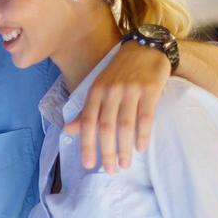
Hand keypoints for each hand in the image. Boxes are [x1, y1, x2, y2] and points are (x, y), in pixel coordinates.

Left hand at [63, 41, 169, 172]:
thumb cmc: (121, 71)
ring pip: (125, 124)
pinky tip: (141, 148)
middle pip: (106, 127)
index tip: (88, 164)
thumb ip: (87, 111)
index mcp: (95, 92)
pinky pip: (146, 116)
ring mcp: (130, 90)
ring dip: (125, 147)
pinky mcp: (149, 89)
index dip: (87, 144)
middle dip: (107, 151)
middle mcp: (110, 92)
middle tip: (110, 170)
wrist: (146, 47)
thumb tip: (67, 130)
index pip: (88, 122)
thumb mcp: (100, 88)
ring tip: (126, 164)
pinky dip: (143, 134)